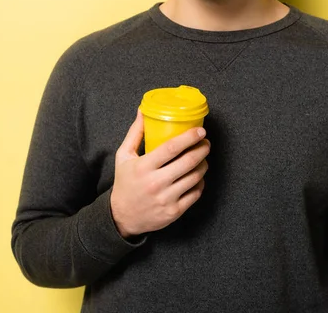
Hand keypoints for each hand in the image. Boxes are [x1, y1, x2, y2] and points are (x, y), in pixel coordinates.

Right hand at [110, 109, 209, 237]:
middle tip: (206, 142)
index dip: (189, 137)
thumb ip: (135, 133)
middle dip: (202, 149)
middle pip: (188, 162)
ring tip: (203, 157)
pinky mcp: (174, 212)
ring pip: (195, 177)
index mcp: (143, 167)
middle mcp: (155, 183)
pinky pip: (195, 193)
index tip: (200, 131)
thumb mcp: (123, 156)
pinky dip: (200, 182)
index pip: (171, 148)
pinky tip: (198, 176)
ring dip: (204, 164)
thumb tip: (143, 111)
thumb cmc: (125, 182)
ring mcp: (166, 199)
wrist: (122, 217)